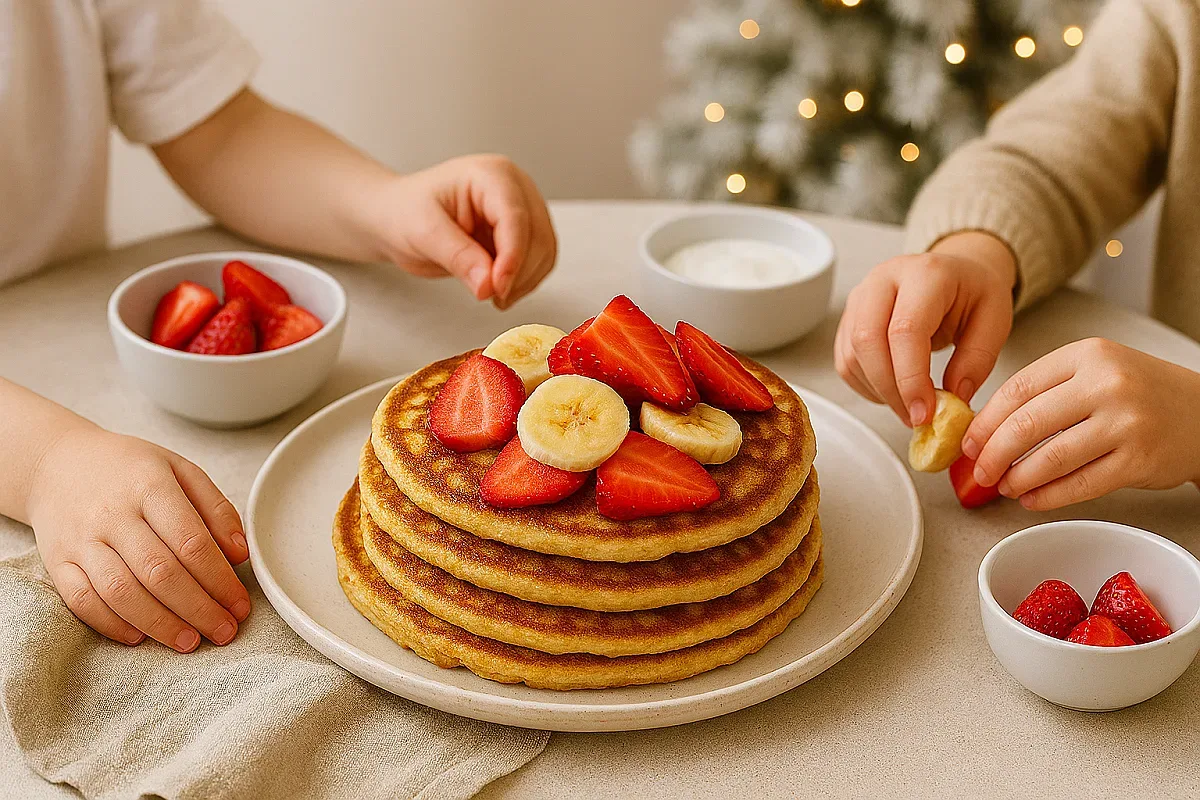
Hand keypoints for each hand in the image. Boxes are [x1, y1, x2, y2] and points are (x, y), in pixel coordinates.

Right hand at [26, 426, 250, 651]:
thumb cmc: (130, 469)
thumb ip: (216, 509)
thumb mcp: (180, 470)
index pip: (191, 542)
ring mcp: (81, 539)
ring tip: (190, 642)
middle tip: (224, 631)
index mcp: (150, 486)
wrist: (58, 463)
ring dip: (160, 623)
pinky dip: (111, 623)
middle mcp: (113, 514)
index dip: (220, 580)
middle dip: (198, 609)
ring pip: (121, 592)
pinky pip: (82, 600)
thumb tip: (240, 554)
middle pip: (160, 572)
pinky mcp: (57, 561)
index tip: (240, 604)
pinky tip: (140, 636)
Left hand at [371, 154, 556, 309]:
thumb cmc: (405, 213)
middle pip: (538, 236)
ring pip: (544, 251)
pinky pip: (539, 261)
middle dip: (518, 272)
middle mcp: (515, 188)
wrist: (398, 218)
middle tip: (489, 295)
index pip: (515, 217)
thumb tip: (489, 285)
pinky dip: (524, 281)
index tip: (498, 288)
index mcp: (491, 175)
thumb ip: (458, 257)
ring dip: (524, 280)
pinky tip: (498, 289)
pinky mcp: (523, 232)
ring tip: (491, 295)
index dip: (512, 257)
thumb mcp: (423, 234)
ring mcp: (522, 209)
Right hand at [835, 231, 1016, 425]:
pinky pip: (845, 361)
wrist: (955, 272)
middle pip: (867, 341)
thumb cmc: (973, 293)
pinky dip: (867, 386)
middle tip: (916, 417)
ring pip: (852, 355)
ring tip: (910, 405)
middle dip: (890, 389)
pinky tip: (893, 391)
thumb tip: (953, 398)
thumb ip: (977, 359)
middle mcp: (884, 280)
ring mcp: (860, 297)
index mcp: (925, 274)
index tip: (925, 413)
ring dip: (879, 391)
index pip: (904, 330)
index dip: (910, 378)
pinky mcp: (849, 318)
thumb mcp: (995, 320)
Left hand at [962, 338, 1199, 509]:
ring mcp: (1125, 423)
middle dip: (993, 453)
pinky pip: (1079, 485)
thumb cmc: (1140, 393)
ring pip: (1050, 458)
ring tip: (1004, 486)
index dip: (985, 421)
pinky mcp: (1138, 461)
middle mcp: (1107, 384)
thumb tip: (987, 428)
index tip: (970, 441)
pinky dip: (1048, 496)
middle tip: (979, 470)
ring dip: (1017, 478)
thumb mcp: (1095, 370)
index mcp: (1087, 355)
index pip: (1018, 388)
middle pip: (1027, 424)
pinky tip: (1032, 499)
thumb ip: (1047, 390)